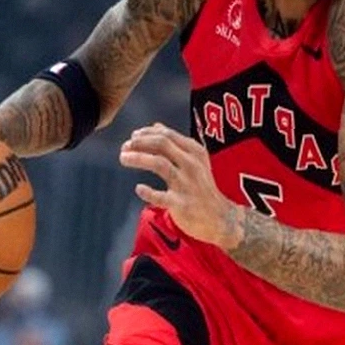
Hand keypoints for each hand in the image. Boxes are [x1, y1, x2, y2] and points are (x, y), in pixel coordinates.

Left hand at [118, 122, 240, 249]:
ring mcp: (187, 184)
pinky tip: (139, 188)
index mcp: (195, 152)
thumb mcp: (195, 160)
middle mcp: (192, 165)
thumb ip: (175, 143)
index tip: (133, 136)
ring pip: (160, 164)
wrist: (221, 217)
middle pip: (162, 145)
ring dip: (139, 158)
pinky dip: (148, 192)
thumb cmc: (203, 187)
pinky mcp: (182, 204)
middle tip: (125, 146)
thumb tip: (155, 126)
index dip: (147, 133)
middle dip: (140, 143)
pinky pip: (161, 197)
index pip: (168, 135)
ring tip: (123, 158)